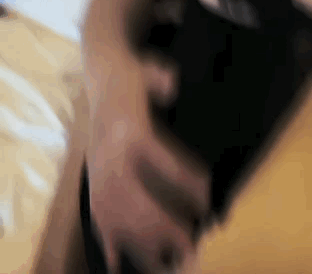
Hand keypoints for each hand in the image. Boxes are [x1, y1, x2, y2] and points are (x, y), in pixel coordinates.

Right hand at [86, 49, 209, 273]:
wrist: (101, 75)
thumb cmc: (135, 75)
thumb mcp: (153, 69)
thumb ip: (163, 79)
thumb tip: (171, 89)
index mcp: (129, 128)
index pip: (160, 158)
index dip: (185, 180)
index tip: (207, 197)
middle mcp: (110, 153)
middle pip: (134, 197)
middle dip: (161, 223)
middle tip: (190, 242)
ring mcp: (98, 170)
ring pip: (114, 214)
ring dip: (139, 240)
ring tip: (167, 260)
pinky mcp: (93, 179)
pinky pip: (97, 216)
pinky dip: (108, 241)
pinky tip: (118, 265)